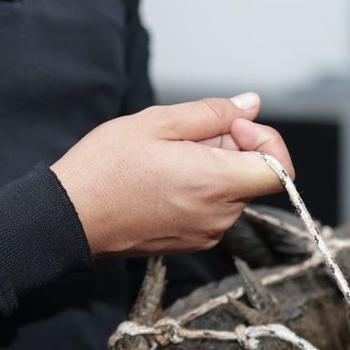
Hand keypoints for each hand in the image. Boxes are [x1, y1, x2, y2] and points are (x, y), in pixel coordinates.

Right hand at [51, 94, 293, 257]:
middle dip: (233, 149)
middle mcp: (218, 216)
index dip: (266, 141)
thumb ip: (214, 113)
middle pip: (253, 178)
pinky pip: (212, 209)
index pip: (280, 170)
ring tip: (168, 158)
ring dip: (214, 168)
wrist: (70, 219)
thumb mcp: (158, 122)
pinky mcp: (191, 243)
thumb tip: (251, 106)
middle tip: (186, 137)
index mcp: (216, 184)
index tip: (233, 128)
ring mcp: (205, 234)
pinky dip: (200, 189)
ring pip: (232, 192)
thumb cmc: (105, 168)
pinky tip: (164, 178)